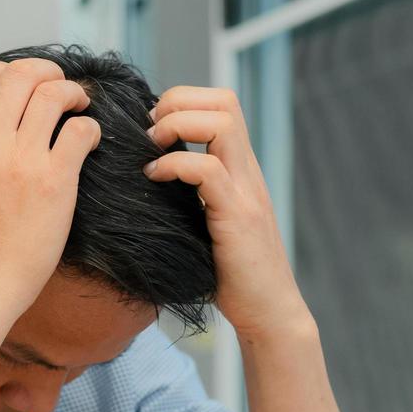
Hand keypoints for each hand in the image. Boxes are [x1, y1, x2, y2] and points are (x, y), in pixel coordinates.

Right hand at [0, 59, 100, 317]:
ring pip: (54, 96)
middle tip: (57, 84)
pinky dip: (88, 128)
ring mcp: (22, 160)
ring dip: (71, 92)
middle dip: (43, 71)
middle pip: (21, 76)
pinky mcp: (54, 182)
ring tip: (78, 104)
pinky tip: (86, 140)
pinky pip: (80, 132)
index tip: (13, 82)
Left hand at [145, 86, 309, 336]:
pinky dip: (175, 165)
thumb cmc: (231, 273)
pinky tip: (154, 178)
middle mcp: (247, 172)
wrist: (268, 312)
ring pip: (222, 123)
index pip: (222, 103)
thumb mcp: (207, 222)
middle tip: (149, 131)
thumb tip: (144, 179)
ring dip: (177, 125)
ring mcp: (245, 192)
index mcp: (240, 169)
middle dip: (178, 102)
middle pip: (224, 101)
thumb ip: (190, 195)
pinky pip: (208, 170)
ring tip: (152, 150)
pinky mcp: (238, 217)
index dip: (183, 100)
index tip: (152, 126)